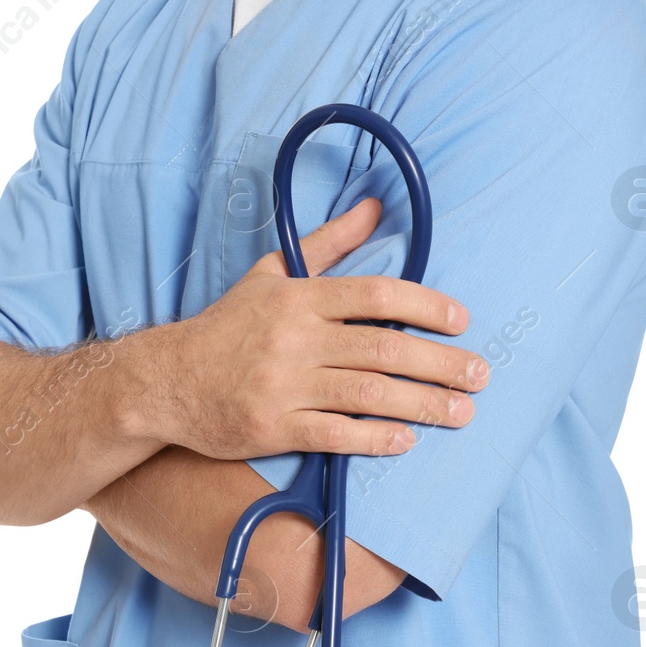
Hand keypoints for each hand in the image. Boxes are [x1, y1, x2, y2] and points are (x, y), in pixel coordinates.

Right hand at [147, 198, 488, 458]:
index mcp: (298, 298)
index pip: (376, 295)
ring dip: (423, 405)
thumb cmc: (226, 327)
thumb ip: (328, 243)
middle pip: (384, 349)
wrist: (165, 381)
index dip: (426, 307)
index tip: (461, 322)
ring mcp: (283, 386)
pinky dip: (376, 438)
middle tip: (480, 375)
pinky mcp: (272, 427)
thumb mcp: (273, 274)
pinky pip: (335, 434)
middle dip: (441, 364)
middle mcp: (294, 340)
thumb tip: (375, 206)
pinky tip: (406, 439)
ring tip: (460, 412)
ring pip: (369, 394)